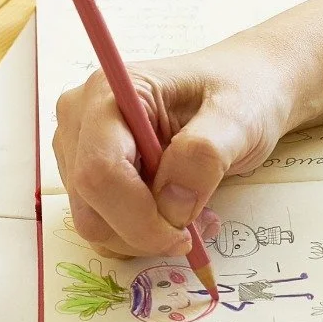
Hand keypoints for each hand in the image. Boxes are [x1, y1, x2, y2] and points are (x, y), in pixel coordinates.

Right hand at [52, 37, 303, 255]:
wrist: (243, 84)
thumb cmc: (239, 91)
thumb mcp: (237, 116)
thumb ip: (203, 155)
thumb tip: (172, 204)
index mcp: (109, 93)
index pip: (100, 171)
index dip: (137, 217)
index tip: (182, 236)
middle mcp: (81, 119)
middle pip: (89, 205)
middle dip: (143, 231)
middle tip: (197, 226)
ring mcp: (80, 148)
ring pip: (93, 223)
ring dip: (144, 235)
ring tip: (194, 212)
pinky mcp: (89, 174)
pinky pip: (103, 224)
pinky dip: (140, 233)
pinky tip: (177, 210)